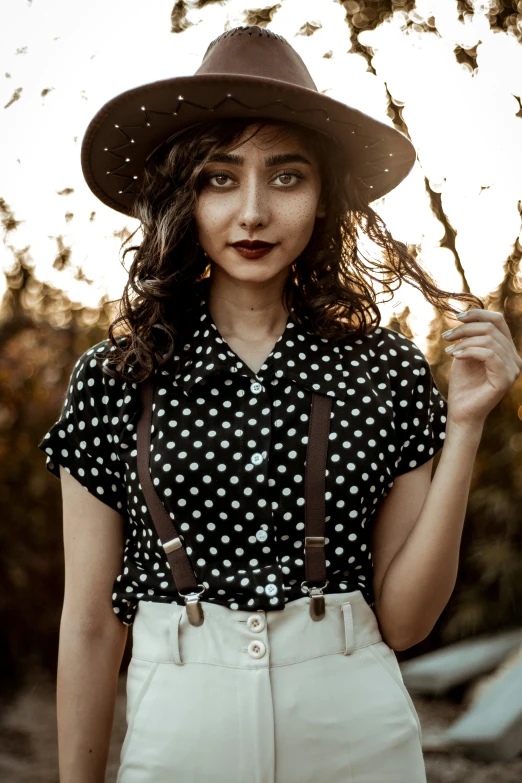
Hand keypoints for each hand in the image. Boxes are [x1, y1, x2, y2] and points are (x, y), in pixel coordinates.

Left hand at [443, 308, 521, 427]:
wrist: (461, 411)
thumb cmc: (462, 384)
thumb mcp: (466, 353)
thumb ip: (471, 336)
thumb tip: (468, 312)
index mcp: (507, 350)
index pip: (498, 321)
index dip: (478, 314)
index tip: (456, 318)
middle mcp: (514, 358)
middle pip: (492, 328)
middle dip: (465, 329)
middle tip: (446, 337)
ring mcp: (512, 369)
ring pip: (489, 340)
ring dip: (464, 341)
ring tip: (449, 350)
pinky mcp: (505, 379)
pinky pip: (489, 354)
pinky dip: (469, 351)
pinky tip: (455, 356)